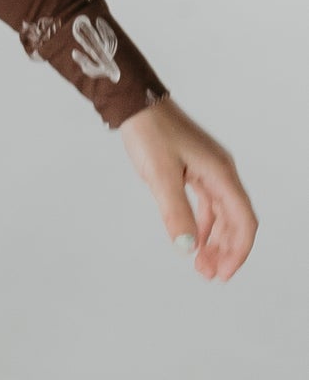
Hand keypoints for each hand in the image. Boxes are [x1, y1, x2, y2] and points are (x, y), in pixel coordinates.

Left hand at [116, 96, 256, 279]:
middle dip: (226, 250)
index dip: (238, 250)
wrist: (137, 103)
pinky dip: (202, 225)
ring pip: (220, 214)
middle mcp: (221, 172)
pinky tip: (193, 241)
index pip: (243, 220)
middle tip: (210, 275)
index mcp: (221, 173)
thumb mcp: (160, 176)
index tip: (224, 273)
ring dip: (214, 241)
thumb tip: (187, 248)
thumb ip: (175, 212)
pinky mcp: (194, 169)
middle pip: (235, 220)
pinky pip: (206, 204)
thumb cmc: (150, 133)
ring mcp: (208, 171)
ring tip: (202, 265)